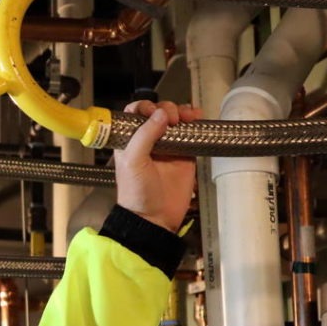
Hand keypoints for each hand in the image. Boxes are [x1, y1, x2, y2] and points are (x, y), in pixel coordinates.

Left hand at [114, 100, 199, 231]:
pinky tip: (197, 118)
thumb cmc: (136, 193)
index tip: (153, 111)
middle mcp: (148, 140)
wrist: (154, 218)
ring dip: (181, 112)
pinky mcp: (184, 154)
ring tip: (186, 117)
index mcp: (129, 140)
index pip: (134, 113)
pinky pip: (190, 133)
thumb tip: (160, 114)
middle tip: (172, 118)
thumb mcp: (133, 162)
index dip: (144, 107)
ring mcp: (168, 146)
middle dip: (166, 109)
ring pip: (175, 119)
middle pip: (157, 112)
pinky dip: (194, 123)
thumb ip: (144, 136)